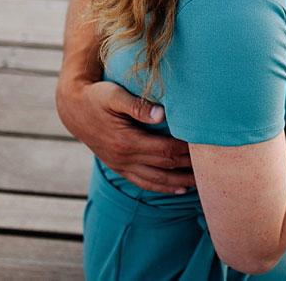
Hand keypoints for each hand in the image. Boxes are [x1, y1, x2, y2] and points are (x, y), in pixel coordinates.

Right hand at [55, 77, 193, 192]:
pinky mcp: (117, 166)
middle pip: (164, 166)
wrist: (72, 107)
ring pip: (155, 180)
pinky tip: (177, 189)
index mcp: (126, 141)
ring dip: (179, 182)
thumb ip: (137, 105)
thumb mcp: (114, 95)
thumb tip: (162, 114)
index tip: (206, 146)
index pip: (165, 150)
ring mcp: (120, 164)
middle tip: (213, 166)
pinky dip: (161, 187)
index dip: (186, 150)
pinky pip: (142, 182)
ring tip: (201, 184)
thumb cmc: (96, 96)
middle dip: (188, 167)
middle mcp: (123, 157)